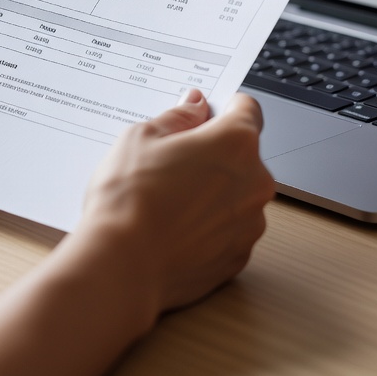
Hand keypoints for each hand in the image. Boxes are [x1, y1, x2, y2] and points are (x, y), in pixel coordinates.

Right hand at [73, 89, 275, 315]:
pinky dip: (208, 227)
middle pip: (243, 155)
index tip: (203, 116)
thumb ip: (178, 118)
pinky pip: (228, 230)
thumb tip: (194, 107)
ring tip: (168, 201)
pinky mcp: (238, 258)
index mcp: (236, 143)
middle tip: (172, 162)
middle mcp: (255, 182)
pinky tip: (174, 228)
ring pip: (236, 195)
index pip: (247, 109)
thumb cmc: (129, 201)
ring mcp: (250, 224)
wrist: (121, 268)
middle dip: (214, 154)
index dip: (223, 109)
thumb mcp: (141, 137)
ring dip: (213, 192)